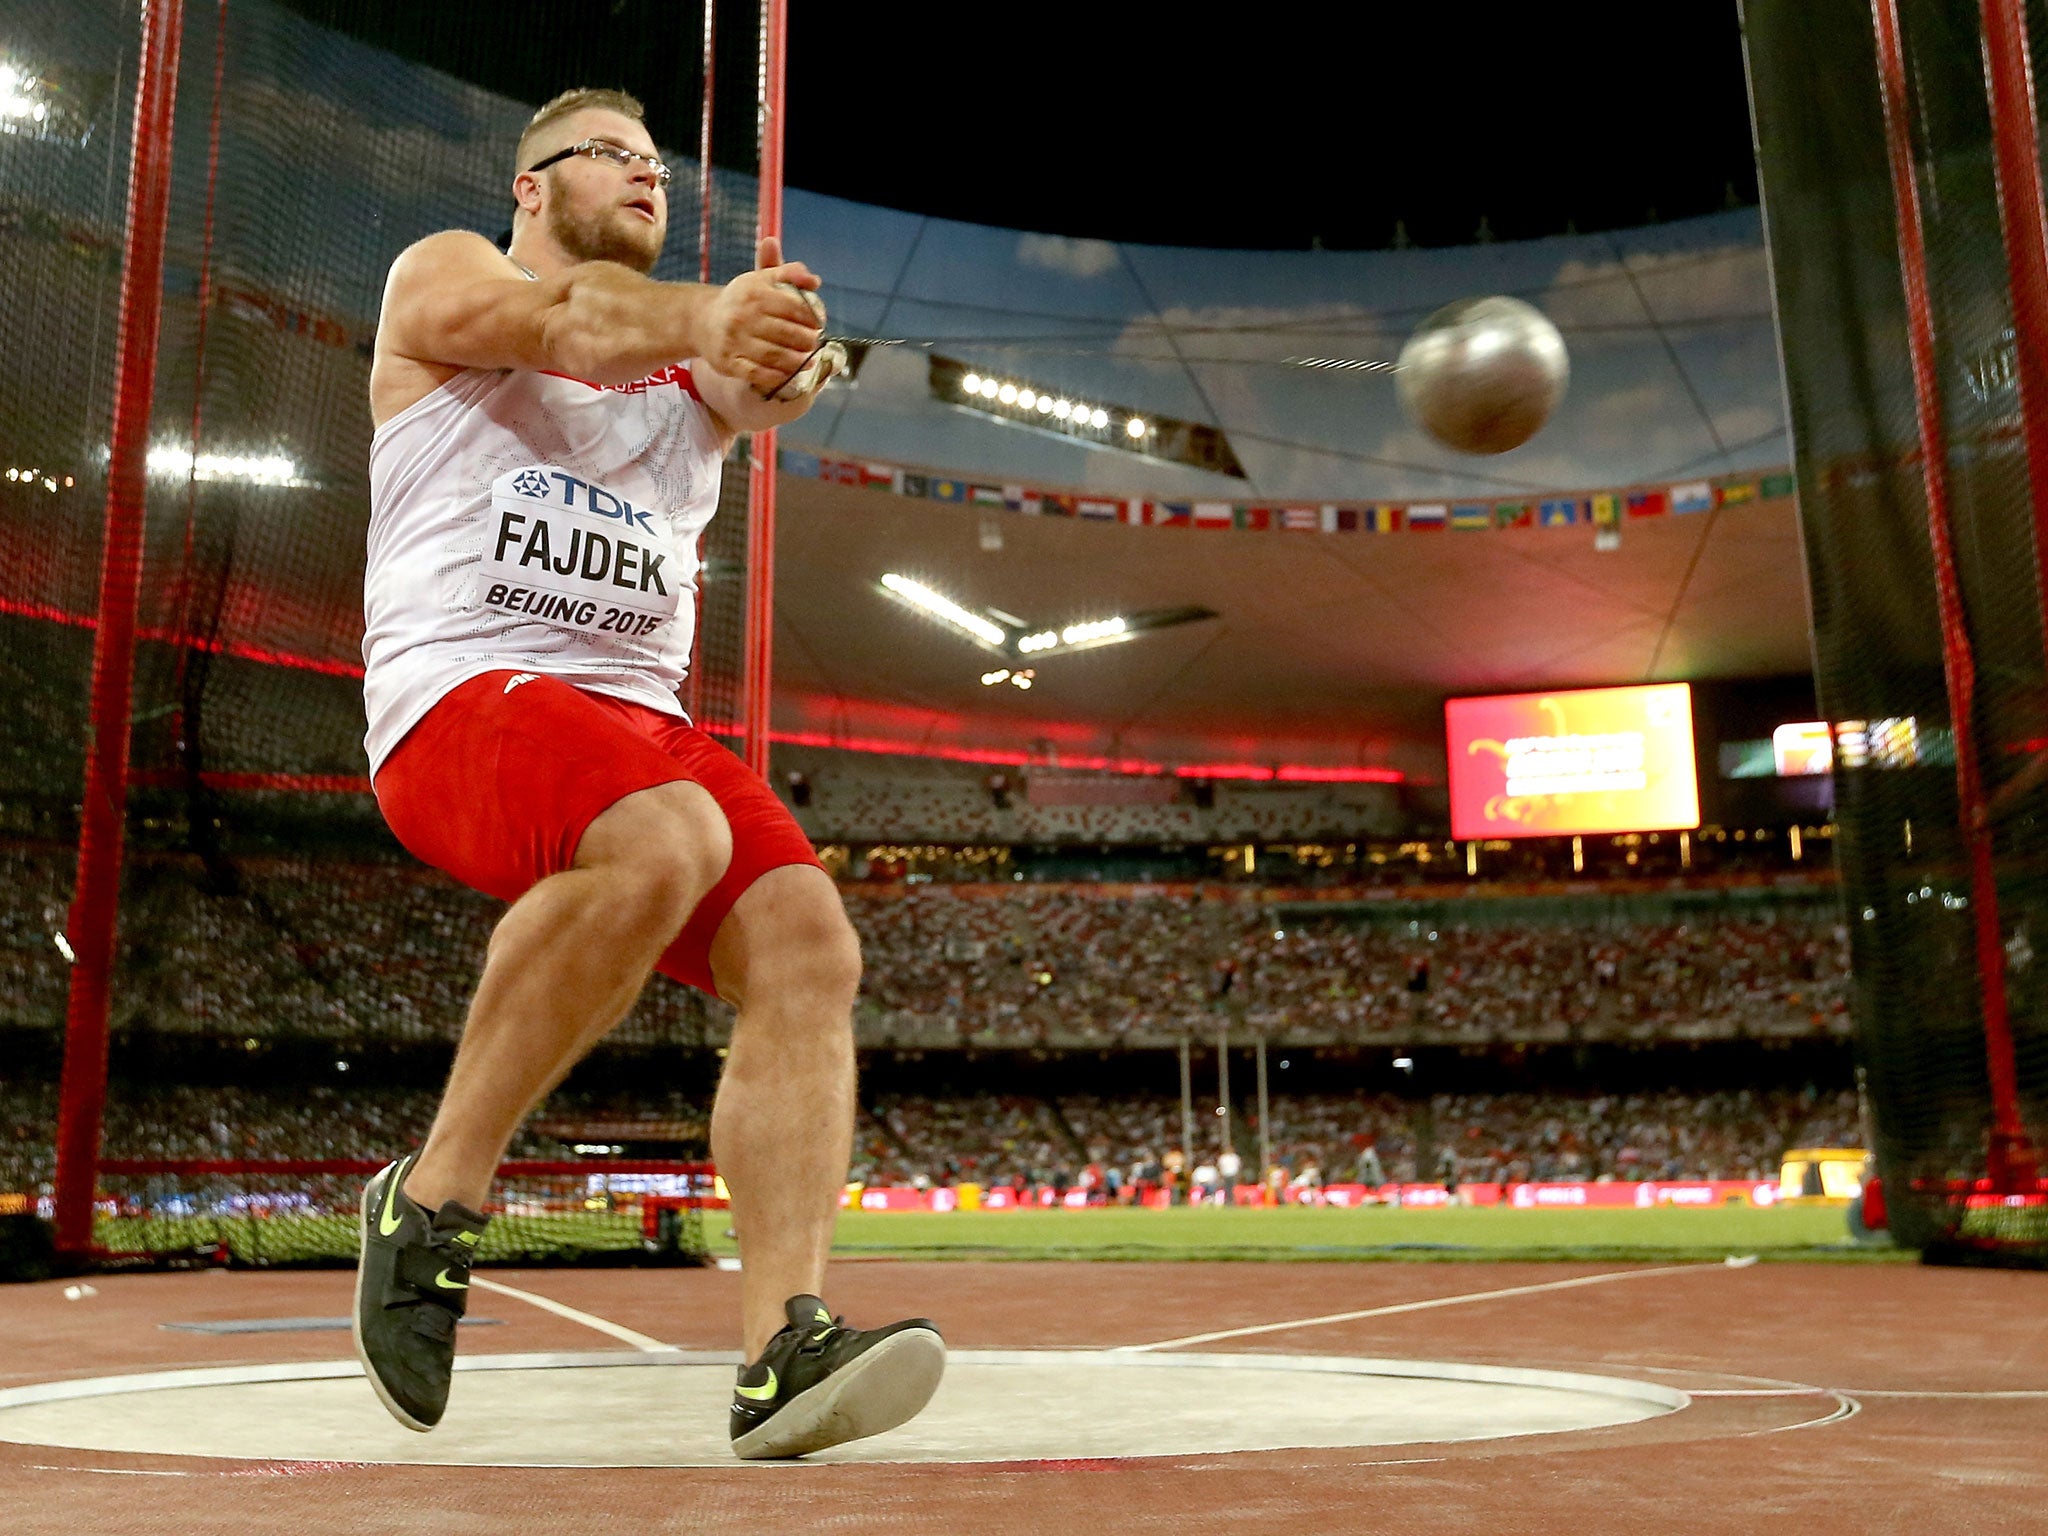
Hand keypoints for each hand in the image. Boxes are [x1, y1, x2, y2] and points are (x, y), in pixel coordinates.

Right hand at [696, 237, 824, 391]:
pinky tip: (787, 374)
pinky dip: (776, 377)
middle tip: (814, 344)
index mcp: (755, 292)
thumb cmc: (741, 300)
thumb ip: (790, 274)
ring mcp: (734, 341)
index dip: (813, 318)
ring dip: (797, 361)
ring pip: (775, 356)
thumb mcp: (761, 279)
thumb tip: (815, 282)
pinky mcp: (728, 362)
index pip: (794, 307)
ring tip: (808, 360)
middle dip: (808, 341)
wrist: (701, 319)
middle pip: (787, 333)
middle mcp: (743, 316)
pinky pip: (757, 374)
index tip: (819, 324)